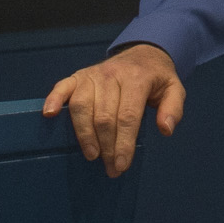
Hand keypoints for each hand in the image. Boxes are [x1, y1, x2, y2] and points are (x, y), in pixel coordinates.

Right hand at [42, 42, 183, 176]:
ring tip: (92, 155)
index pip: (127, 116)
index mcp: (137, 78)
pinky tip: (49, 115)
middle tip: (110, 168)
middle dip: (107, 146)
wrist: (142, 54)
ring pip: (82, 106)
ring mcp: (93, 74)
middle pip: (104, 116)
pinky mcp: (78, 76)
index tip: (121, 165)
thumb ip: (173, 108)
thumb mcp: (174, 88)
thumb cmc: (156, 78)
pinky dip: (54, 99)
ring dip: (84, 134)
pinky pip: (63, 86)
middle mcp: (112, 74)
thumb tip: (165, 129)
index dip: (123, 143)